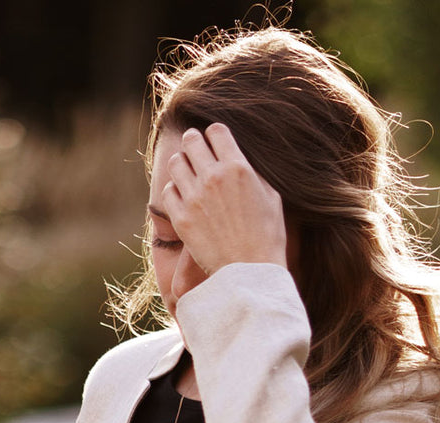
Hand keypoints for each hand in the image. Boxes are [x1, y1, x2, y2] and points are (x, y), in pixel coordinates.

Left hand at [157, 124, 288, 274]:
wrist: (250, 274)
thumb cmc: (267, 237)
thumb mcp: (272, 197)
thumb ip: (252, 172)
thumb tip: (239, 157)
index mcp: (238, 167)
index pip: (216, 130)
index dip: (215, 135)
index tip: (215, 144)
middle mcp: (213, 177)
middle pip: (191, 140)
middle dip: (194, 144)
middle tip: (197, 153)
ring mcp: (194, 198)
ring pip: (176, 162)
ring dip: (182, 165)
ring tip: (190, 176)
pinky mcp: (181, 218)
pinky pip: (167, 191)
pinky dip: (174, 191)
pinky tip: (185, 199)